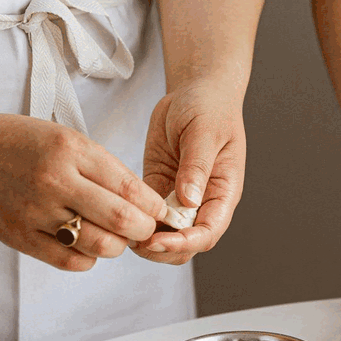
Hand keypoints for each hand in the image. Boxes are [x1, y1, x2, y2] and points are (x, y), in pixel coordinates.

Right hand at [0, 114, 165, 271]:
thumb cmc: (22, 143)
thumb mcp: (68, 141)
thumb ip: (104, 170)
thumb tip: (143, 202)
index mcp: (72, 151)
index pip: (130, 188)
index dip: (154, 207)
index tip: (160, 212)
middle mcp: (55, 181)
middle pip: (121, 220)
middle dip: (143, 229)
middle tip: (144, 228)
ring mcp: (36, 212)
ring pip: (98, 246)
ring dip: (117, 246)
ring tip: (115, 237)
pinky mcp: (20, 237)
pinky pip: (69, 261)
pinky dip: (88, 258)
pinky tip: (86, 246)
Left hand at [132, 78, 245, 264]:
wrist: (196, 92)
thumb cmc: (210, 108)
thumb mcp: (204, 133)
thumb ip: (197, 166)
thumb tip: (189, 199)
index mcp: (223, 192)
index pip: (208, 232)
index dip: (184, 242)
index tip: (158, 240)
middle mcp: (203, 201)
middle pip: (186, 244)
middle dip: (161, 248)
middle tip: (134, 238)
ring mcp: (179, 198)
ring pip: (165, 235)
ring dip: (145, 238)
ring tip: (122, 228)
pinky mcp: (159, 189)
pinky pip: (148, 215)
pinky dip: (134, 220)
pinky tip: (117, 214)